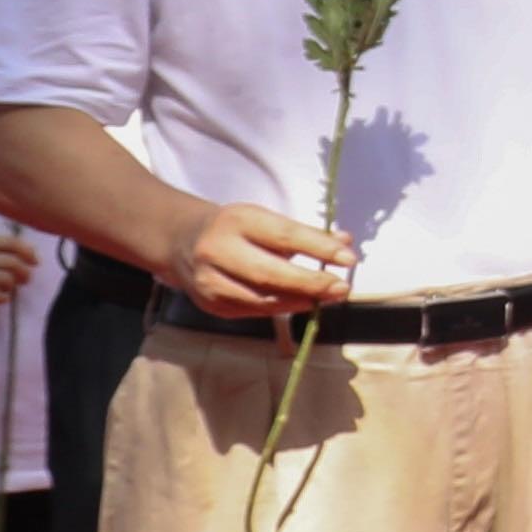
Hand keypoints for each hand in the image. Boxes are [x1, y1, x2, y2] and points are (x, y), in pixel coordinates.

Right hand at [0, 233, 43, 309]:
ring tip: (9, 287)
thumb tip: (28, 252)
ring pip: (6, 279)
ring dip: (13, 285)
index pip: (10, 242)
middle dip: (25, 272)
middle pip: (12, 262)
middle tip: (25, 278)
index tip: (35, 261)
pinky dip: (3, 297)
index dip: (28, 252)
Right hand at [166, 198, 353, 320]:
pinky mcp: (210, 303)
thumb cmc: (235, 229)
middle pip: (269, 273)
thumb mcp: (266, 220)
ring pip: (260, 298)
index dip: (319, 248)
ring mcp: (209, 280)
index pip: (283, 236)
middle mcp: (217, 250)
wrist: (182, 240)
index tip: (349, 258)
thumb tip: (346, 242)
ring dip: (299, 300)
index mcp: (237, 220)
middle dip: (311, 283)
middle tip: (342, 287)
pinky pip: (252, 310)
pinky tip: (302, 303)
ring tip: (328, 298)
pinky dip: (281, 308)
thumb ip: (306, 233)